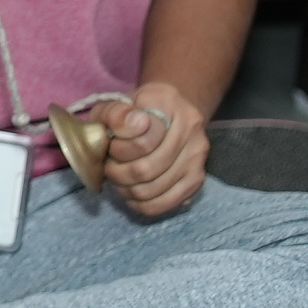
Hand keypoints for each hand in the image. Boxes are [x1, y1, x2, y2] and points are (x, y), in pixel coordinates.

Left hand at [87, 85, 209, 219]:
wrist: (169, 112)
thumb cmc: (136, 109)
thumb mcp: (117, 102)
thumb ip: (115, 113)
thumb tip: (133, 126)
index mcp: (171, 107)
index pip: (141, 142)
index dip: (118, 150)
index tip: (111, 146)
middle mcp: (192, 133)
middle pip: (145, 170)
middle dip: (118, 174)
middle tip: (109, 167)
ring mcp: (198, 159)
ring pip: (154, 190)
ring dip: (128, 190)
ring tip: (119, 180)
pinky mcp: (197, 180)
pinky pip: (167, 203)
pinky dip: (144, 205)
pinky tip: (133, 194)